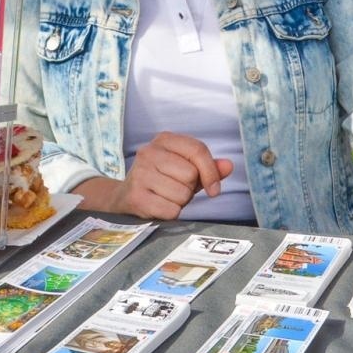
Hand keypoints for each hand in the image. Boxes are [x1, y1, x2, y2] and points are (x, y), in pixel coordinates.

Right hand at [90, 132, 232, 220]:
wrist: (124, 196)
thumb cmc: (161, 180)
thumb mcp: (184, 168)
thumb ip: (208, 167)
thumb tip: (228, 166)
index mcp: (164, 139)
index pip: (198, 150)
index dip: (211, 172)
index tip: (214, 189)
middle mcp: (149, 152)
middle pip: (191, 174)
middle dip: (189, 188)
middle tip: (175, 188)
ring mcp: (140, 174)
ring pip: (182, 194)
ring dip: (180, 202)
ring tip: (166, 196)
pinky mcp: (136, 196)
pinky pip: (171, 210)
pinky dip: (171, 213)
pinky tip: (159, 206)